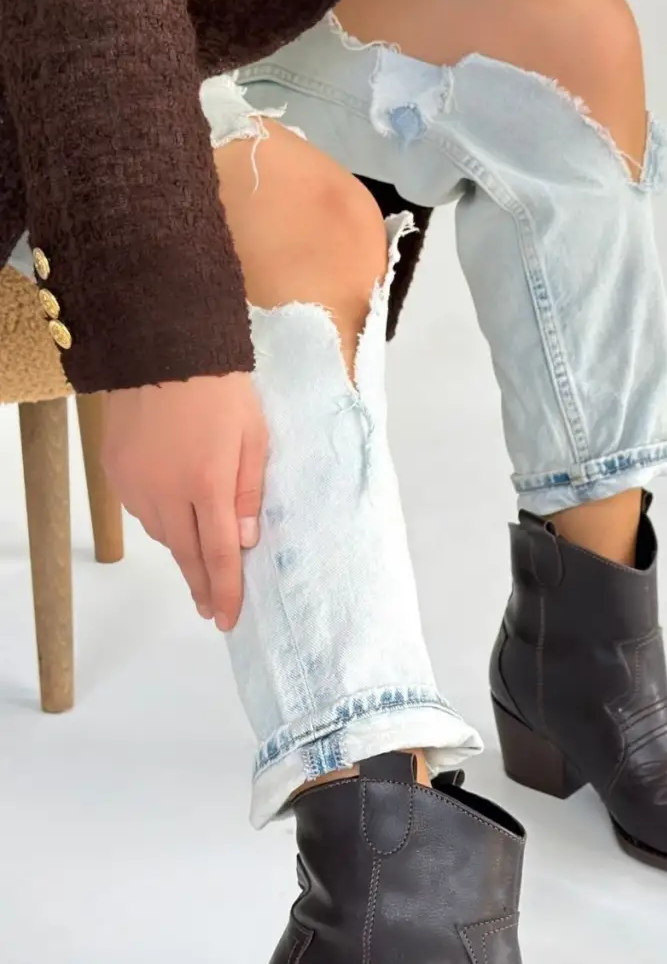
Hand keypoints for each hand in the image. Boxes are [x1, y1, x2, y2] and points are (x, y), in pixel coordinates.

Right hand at [102, 373, 267, 630]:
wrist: (161, 345)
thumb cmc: (219, 386)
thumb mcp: (254, 436)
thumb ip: (249, 491)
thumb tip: (245, 542)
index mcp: (207, 483)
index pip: (218, 553)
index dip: (225, 589)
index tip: (227, 618)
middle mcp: (165, 490)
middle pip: (185, 553)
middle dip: (201, 585)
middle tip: (210, 609)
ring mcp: (135, 481)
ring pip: (161, 533)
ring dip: (182, 552)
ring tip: (199, 566)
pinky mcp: (116, 469)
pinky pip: (140, 510)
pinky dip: (160, 522)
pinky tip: (174, 522)